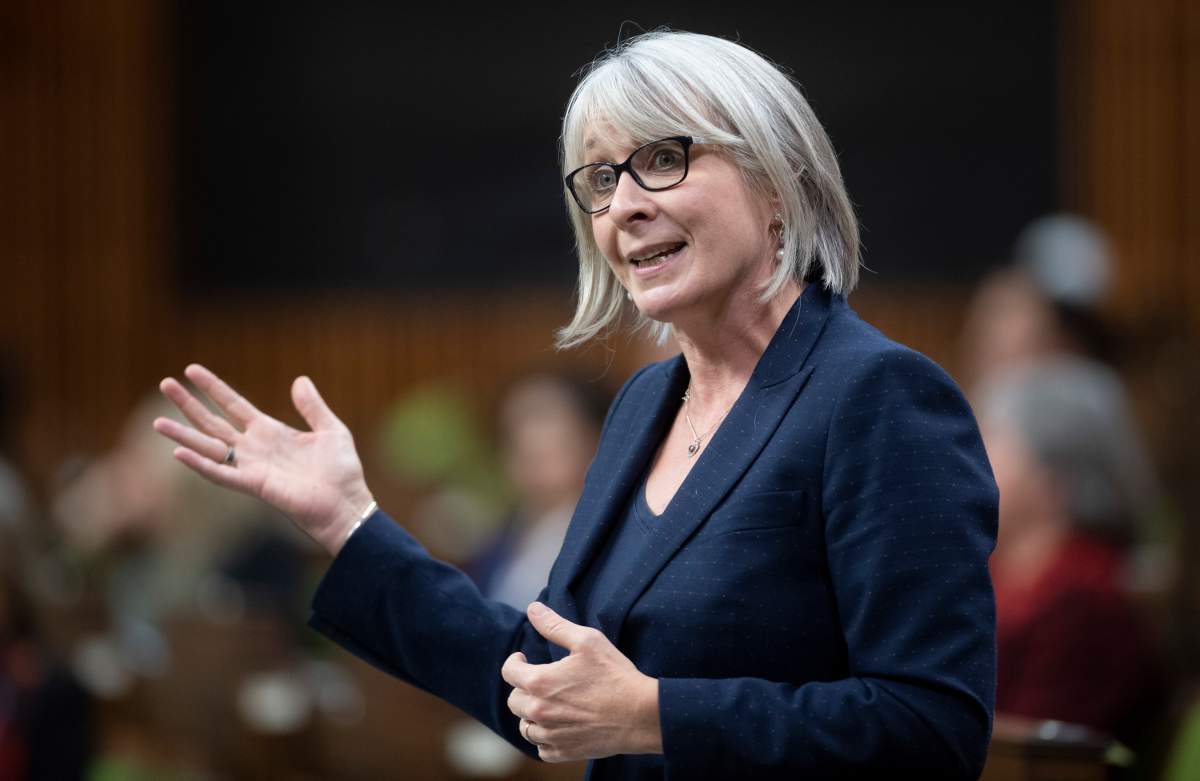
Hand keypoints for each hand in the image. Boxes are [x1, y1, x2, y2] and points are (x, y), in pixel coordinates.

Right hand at [153, 363, 373, 555]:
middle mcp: (254, 448)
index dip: (213, 387)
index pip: (233, 404)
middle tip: (164, 383)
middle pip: (213, 421)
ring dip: (183, 434)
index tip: (191, 369)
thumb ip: (312, 406)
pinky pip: (221, 474)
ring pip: (208, 446)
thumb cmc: (341, 471)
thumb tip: (299, 379)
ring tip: (158, 421)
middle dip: (189, 404)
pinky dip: (200, 464)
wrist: (347, 502)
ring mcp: (251, 466)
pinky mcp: (254, 485)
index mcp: (271, 431)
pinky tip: (179, 452)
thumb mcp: (331, 429)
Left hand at [501, 602, 660, 761]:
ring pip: (525, 726)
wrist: (640, 715)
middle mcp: (539, 711)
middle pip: (514, 700)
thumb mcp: (587, 641)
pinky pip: (542, 748)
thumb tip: (533, 608)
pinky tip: (559, 726)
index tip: (525, 659)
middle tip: (542, 682)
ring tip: (550, 704)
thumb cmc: (614, 675)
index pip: (509, 671)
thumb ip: (555, 625)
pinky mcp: (563, 752)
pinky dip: (546, 738)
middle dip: (524, 688)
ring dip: (532, 714)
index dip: (515, 662)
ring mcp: (550, 735)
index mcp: (539, 682)